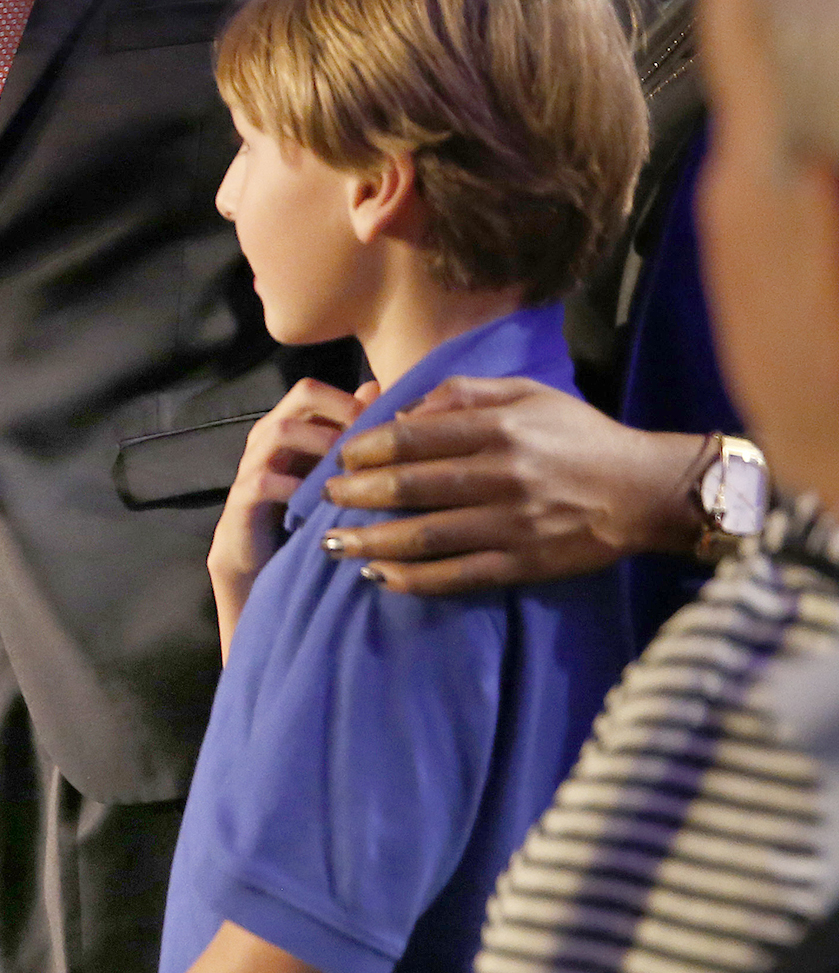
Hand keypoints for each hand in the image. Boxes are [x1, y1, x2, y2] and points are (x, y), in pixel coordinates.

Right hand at [211, 382, 374, 592]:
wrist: (257, 559)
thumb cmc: (298, 510)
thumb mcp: (328, 472)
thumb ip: (348, 433)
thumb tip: (377, 390)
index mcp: (287, 424)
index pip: (315, 389)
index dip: (350, 400)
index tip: (384, 427)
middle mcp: (267, 436)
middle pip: (301, 394)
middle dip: (344, 411)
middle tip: (371, 440)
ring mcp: (252, 464)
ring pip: (281, 431)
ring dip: (324, 444)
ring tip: (350, 468)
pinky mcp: (242, 498)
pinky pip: (264, 481)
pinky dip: (296, 489)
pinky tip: (323, 503)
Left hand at [320, 377, 705, 593]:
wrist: (646, 490)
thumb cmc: (580, 435)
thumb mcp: (527, 393)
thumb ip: (462, 394)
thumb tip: (403, 414)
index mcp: (499, 429)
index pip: (414, 438)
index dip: (367, 449)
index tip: (341, 458)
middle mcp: (502, 475)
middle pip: (411, 486)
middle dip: (357, 494)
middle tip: (325, 499)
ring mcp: (512, 524)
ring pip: (426, 535)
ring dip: (372, 541)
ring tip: (334, 545)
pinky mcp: (525, 563)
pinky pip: (458, 575)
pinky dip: (415, 578)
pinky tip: (380, 576)